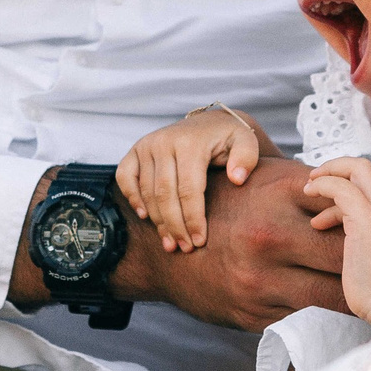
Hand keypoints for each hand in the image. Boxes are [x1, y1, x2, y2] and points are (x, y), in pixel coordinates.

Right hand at [112, 157, 347, 331]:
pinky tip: (340, 305)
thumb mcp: (261, 177)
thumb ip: (310, 183)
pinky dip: (324, 310)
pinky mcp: (254, 313)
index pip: (346, 205)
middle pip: (345, 254)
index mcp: (278, 195)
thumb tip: (368, 185)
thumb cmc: (222, 205)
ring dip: (356, 292)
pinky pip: (305, 314)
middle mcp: (271, 237)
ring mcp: (261, 279)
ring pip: (332, 293)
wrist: (159, 248)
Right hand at [117, 110, 266, 252]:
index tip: (200, 240)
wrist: (208, 123)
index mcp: (191, 143)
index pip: (189, 189)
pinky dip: (131, 197)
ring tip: (170, 243)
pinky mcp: (136, 150)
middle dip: (175, 225)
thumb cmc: (228, 138)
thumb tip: (237, 179)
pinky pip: (124, 177)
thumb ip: (246, 158)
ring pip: (146, 191)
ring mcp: (147, 145)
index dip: (193, 218)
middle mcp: (164, 142)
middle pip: (165, 194)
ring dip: (157, 221)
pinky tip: (145, 217)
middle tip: (184, 247)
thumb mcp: (246, 141)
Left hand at [303, 157, 370, 334]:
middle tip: (315, 179)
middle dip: (337, 167)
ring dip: (328, 174)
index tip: (328, 196)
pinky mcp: (368, 217)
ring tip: (308, 190)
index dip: (348, 184)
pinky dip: (323, 186)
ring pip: (356, 170)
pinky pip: (341, 187)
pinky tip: (310, 195)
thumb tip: (336, 223)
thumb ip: (363, 233)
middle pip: (366, 168)